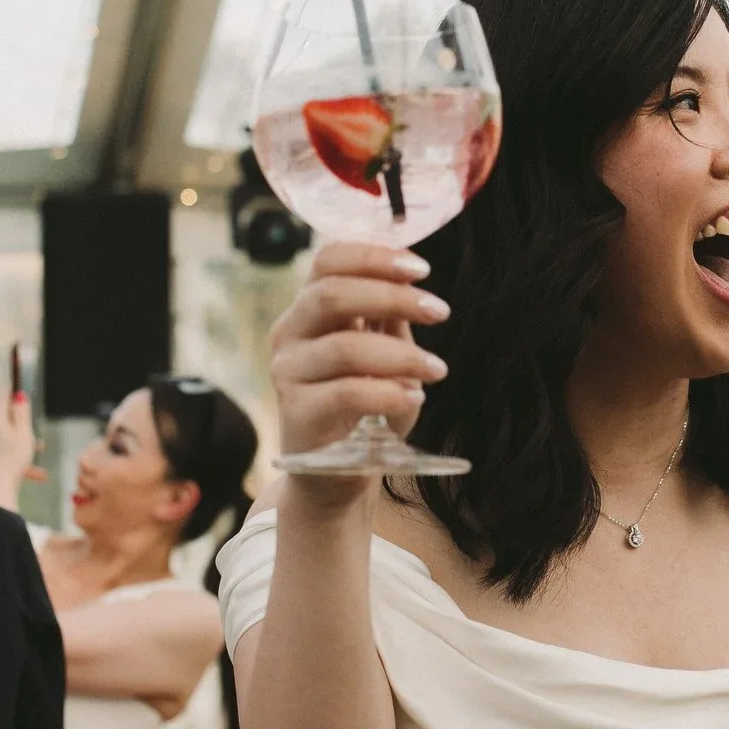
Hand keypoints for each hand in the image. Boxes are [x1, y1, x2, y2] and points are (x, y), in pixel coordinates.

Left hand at [0, 392, 46, 512]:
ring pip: (11, 438)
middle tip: (34, 420)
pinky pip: (11, 452)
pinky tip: (40, 474)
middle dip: (23, 423)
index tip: (22, 392)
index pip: (4, 400)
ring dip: (26, 442)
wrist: (1, 486)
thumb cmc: (14, 457)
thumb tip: (19, 394)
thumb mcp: (23, 432)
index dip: (14, 395)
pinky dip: (24, 458)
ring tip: (41, 448)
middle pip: (8, 420)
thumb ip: (22, 413)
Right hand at [268, 244, 449, 487]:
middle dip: (393, 297)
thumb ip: (388, 316)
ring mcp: (288, 372)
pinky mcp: (296, 413)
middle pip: (332, 294)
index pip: (328, 260)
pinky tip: (414, 397)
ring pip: (345, 347)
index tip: (422, 269)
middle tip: (440, 310)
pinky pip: (346, 393)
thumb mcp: (381, 352)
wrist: (333, 471)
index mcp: (309, 307)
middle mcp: (290, 333)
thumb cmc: (362, 405)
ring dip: (402, 355)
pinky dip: (388, 392)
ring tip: (437, 369)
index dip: (373, 257)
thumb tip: (411, 276)